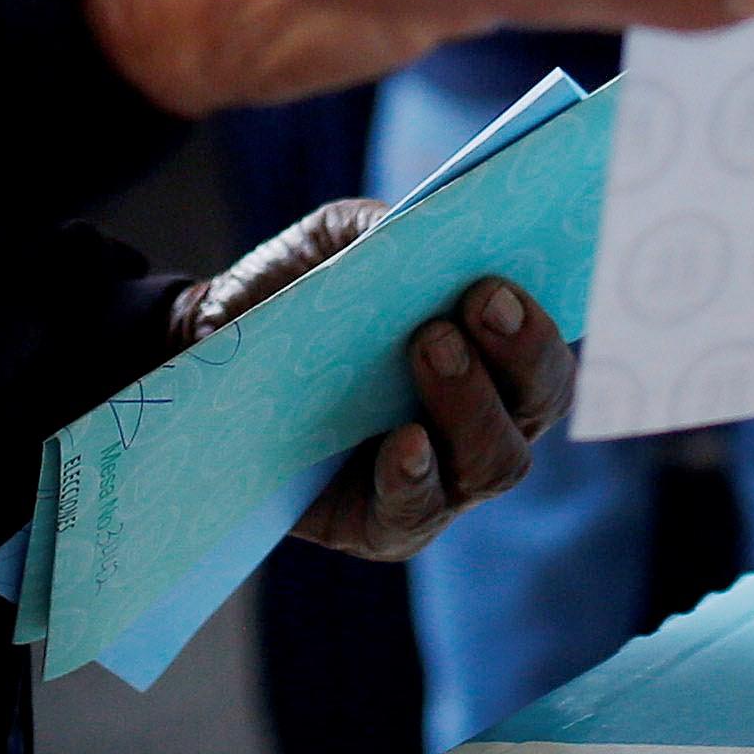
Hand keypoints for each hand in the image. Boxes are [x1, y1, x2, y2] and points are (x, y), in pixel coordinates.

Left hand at [167, 202, 577, 557]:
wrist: (208, 351)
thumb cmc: (294, 296)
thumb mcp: (333, 244)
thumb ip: (379, 230)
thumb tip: (423, 227)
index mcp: (489, 360)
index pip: (546, 356)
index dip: (540, 327)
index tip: (499, 284)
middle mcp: (479, 426)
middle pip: (535, 409)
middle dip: (519, 357)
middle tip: (473, 305)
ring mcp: (438, 484)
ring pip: (494, 464)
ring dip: (472, 405)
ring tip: (430, 348)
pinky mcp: (378, 526)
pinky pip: (414, 515)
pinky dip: (416, 478)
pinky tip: (404, 442)